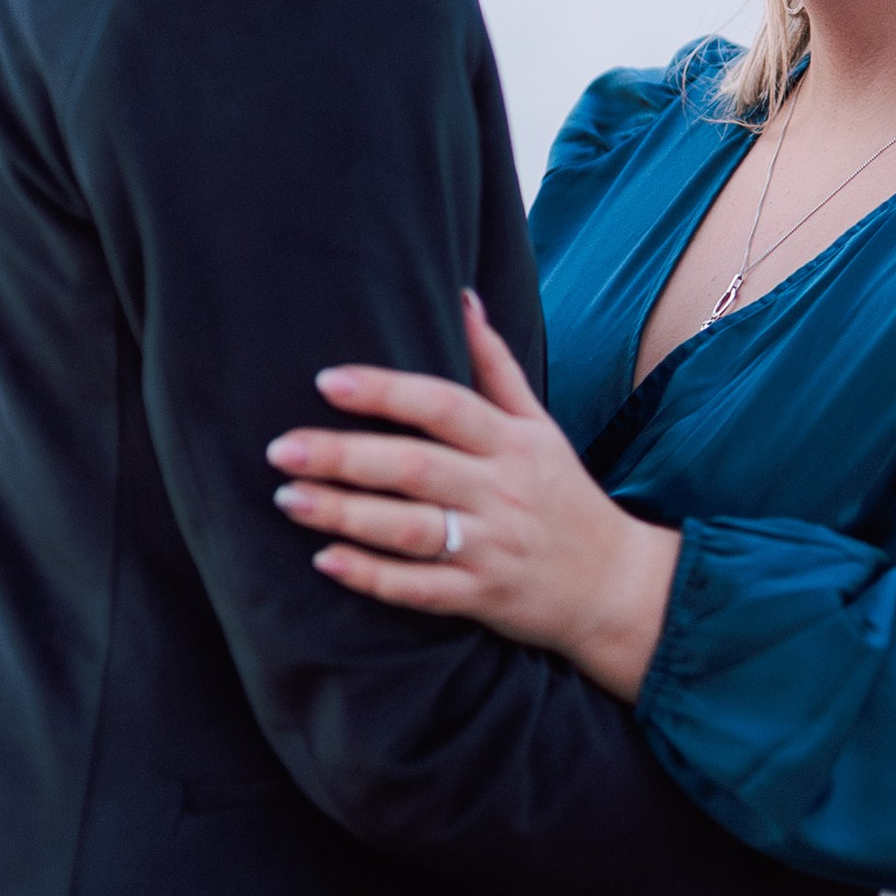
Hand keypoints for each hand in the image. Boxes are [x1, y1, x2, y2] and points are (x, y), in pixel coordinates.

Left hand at [268, 293, 680, 699]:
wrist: (615, 584)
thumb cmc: (563, 495)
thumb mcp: (540, 427)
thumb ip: (495, 367)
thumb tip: (463, 297)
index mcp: (511, 443)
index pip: (444, 406)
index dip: (387, 392)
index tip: (327, 381)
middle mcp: (500, 491)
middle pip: (415, 467)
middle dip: (345, 456)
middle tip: (281, 448)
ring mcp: (491, 547)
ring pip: (409, 528)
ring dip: (345, 514)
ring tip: (289, 498)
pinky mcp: (481, 597)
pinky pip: (420, 588)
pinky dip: (373, 577)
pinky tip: (325, 562)